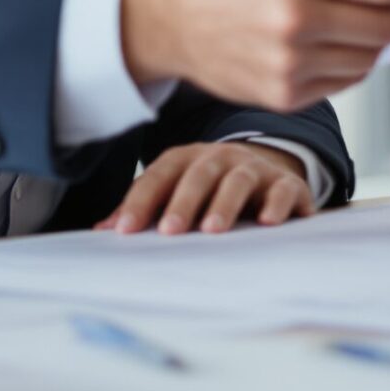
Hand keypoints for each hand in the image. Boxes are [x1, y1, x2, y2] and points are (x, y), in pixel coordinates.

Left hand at [95, 141, 314, 234]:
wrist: (268, 171)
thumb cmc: (212, 189)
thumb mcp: (178, 192)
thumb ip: (145, 208)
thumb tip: (102, 230)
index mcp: (188, 160)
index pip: (160, 176)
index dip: (141, 202)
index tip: (124, 231)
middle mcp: (221, 158)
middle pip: (199, 175)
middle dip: (182, 202)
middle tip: (169, 231)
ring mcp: (255, 169)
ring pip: (239, 180)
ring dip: (224, 204)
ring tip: (212, 230)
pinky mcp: (286, 184)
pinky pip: (283, 189)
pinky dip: (277, 204)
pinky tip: (267, 222)